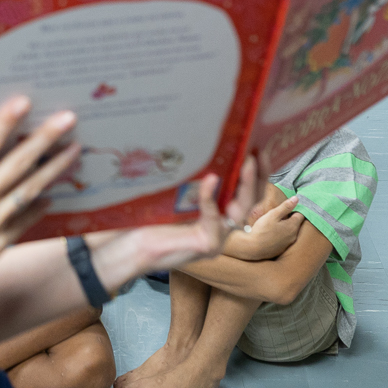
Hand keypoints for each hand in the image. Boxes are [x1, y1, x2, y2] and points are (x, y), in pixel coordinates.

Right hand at [0, 97, 80, 306]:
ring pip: (30, 189)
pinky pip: (27, 219)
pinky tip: (57, 192)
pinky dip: (42, 204)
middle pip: (16, 164)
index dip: (4, 122)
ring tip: (75, 149)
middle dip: (44, 139)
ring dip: (54, 168)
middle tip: (68, 118)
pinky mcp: (0, 243)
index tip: (24, 102)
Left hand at [87, 157, 261, 275]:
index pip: (247, 194)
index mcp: (217, 215)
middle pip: (252, 201)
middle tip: (258, 153)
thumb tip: (199, 144)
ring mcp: (217, 238)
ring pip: (242, 210)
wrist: (129, 244)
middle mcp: (222, 228)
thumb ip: (190, 179)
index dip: (257, 173)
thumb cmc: (146, 217)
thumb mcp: (174, 193)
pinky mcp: (207, 244)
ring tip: (247, 162)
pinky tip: (209, 180)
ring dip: (246, 184)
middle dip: (258, 176)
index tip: (258, 148)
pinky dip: (210, 197)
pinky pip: (214, 218)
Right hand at [243, 195, 302, 259]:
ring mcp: (288, 244)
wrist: (253, 248)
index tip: (287, 207)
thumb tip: (297, 199)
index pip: (300, 215)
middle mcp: (293, 236)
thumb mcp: (273, 215)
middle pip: (295, 224)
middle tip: (278, 214)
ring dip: (285, 227)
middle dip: (290, 218)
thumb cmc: (262, 230)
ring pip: (290, 232)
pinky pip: (284, 239)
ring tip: (274, 224)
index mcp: (293, 226)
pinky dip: (280, 235)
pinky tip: (271, 233)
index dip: (294, 209)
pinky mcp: (282, 249)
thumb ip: (285, 207)